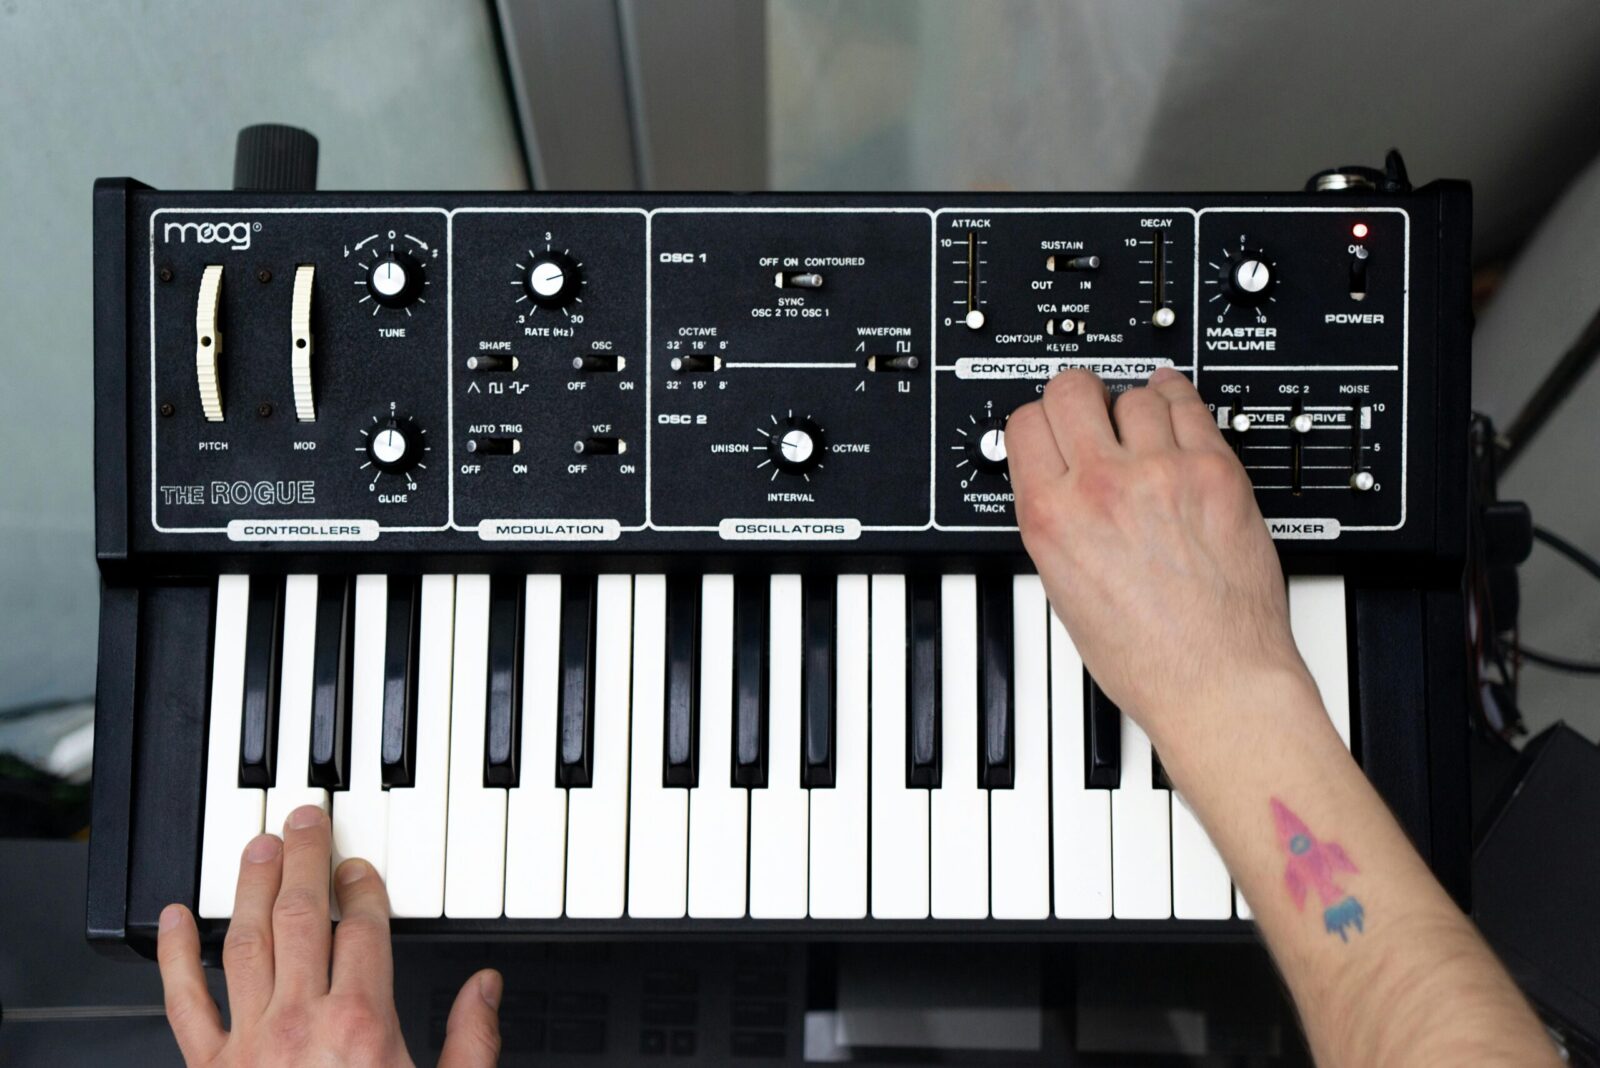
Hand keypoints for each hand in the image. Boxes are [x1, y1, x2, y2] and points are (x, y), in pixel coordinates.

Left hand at [157, 805, 501, 1066]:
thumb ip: (473, 1044)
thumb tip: (486, 989)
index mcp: (363, 1028)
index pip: (365, 928)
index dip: (366, 886)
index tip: (362, 865)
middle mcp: (301, 1026)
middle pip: (303, 917)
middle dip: (305, 859)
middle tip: (304, 819)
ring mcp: (248, 1046)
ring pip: (246, 942)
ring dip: (251, 887)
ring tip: (255, 847)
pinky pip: (185, 1003)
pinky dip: (175, 957)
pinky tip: (172, 921)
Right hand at [1008, 368, 1314, 751]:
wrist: (1216, 680)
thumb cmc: (1144, 657)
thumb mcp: (1063, 588)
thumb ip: (1057, 521)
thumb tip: (1061, 479)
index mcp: (1051, 516)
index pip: (1024, 422)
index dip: (1037, 420)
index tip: (1051, 425)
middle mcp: (1102, 484)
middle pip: (1072, 389)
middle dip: (1078, 396)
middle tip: (1090, 410)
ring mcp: (1162, 472)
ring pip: (1136, 394)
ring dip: (1134, 407)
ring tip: (1141, 425)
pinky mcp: (1216, 471)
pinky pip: (1190, 406)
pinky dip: (1178, 398)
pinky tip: (1173, 402)